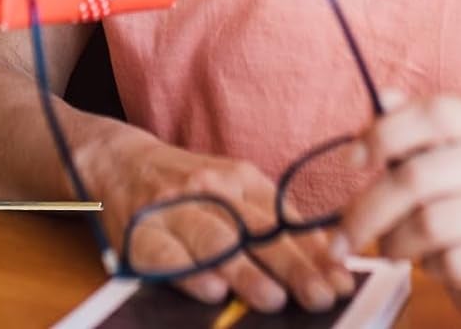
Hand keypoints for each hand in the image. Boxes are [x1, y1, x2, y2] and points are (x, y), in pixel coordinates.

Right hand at [91, 132, 355, 313]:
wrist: (118, 161)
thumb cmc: (188, 186)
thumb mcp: (233, 188)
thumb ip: (274, 221)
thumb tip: (328, 258)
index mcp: (239, 178)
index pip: (284, 218)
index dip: (315, 252)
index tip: (342, 282)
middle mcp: (209, 189)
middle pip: (255, 229)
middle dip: (292, 265)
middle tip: (321, 295)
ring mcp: (174, 209)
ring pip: (215, 240)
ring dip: (246, 271)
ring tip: (273, 298)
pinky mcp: (141, 233)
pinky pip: (167, 255)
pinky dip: (190, 273)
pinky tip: (212, 291)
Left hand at [338, 94, 460, 321]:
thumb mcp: (433, 162)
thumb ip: (404, 132)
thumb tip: (382, 99)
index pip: (436, 114)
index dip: (387, 133)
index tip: (351, 160)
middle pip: (421, 175)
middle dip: (371, 208)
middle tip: (345, 234)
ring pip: (434, 223)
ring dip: (397, 241)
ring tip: (390, 248)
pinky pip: (458, 261)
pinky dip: (432, 266)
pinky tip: (435, 265)